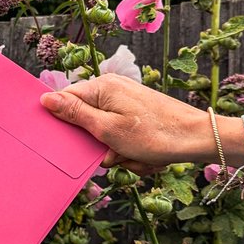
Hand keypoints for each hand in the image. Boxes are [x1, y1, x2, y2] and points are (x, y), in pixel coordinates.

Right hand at [41, 74, 209, 170]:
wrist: (197, 138)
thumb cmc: (153, 135)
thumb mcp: (106, 129)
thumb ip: (74, 113)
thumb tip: (45, 99)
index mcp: (101, 87)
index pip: (65, 100)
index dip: (66, 123)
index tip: (75, 140)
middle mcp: (112, 89)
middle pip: (85, 120)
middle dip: (98, 144)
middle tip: (115, 153)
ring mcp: (126, 101)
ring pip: (105, 133)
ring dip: (117, 151)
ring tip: (135, 155)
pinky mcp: (138, 113)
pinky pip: (122, 136)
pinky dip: (130, 150)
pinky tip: (144, 155)